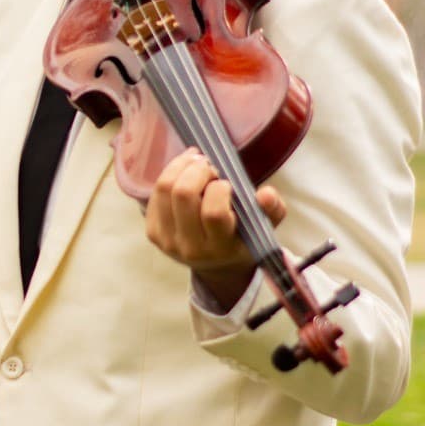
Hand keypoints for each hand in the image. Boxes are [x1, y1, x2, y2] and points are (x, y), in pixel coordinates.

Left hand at [145, 148, 286, 310]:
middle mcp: (191, 248)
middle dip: (198, 170)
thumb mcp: (263, 227)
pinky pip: (155, 193)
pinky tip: (185, 171)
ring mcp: (168, 241)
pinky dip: (170, 174)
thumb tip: (266, 194)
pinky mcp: (152, 231)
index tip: (226, 183)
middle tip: (210, 167)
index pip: (213, 213)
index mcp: (220, 247)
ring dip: (182, 166)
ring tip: (198, 162)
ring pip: (165, 189)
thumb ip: (272, 210)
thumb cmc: (242, 237)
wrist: (216, 263)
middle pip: (183, 195)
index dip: (219, 189)